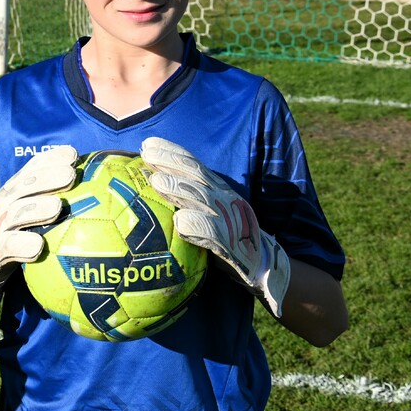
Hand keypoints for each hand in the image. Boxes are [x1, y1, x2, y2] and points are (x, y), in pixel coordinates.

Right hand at [0, 145, 77, 306]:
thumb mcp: (29, 212)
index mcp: (15, 190)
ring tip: (57, 207)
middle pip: (25, 186)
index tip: (72, 155)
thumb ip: (53, 199)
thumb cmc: (17, 233)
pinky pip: (9, 247)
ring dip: (37, 209)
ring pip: (17, 214)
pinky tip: (39, 247)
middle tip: (71, 175)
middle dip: (47, 178)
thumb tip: (98, 190)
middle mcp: (5, 203)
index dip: (50, 159)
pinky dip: (23, 246)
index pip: (32, 169)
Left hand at [140, 137, 290, 316]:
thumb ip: (186, 200)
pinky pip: (215, 234)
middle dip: (172, 162)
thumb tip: (148, 186)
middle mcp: (225, 199)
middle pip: (197, 176)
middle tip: (146, 154)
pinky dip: (198, 226)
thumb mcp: (209, 213)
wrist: (264, 267)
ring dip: (180, 190)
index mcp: (218, 191)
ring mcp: (231, 220)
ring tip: (157, 181)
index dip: (172, 153)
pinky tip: (181, 223)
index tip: (148, 144)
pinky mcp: (234, 244)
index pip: (194, 166)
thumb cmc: (227, 239)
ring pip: (203, 200)